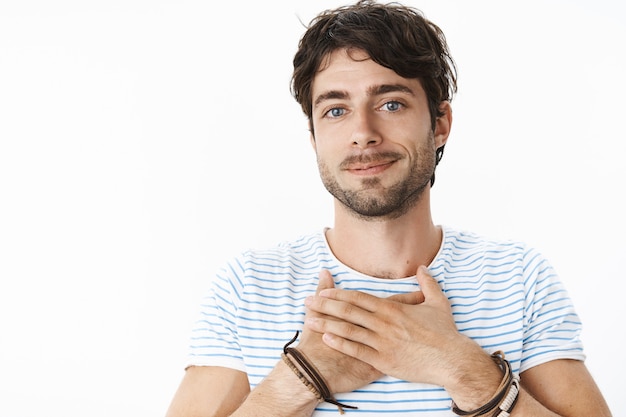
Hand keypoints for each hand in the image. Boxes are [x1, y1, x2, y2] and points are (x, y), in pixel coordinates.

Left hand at [304, 266, 480, 387]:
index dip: (339, 294)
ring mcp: (383, 342)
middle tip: (307, 302)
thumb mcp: (438, 302)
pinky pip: (358, 350)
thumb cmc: (446, 332)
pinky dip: (340, 343)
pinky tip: (326, 337)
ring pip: (349, 329)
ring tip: (309, 320)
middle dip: (325, 305)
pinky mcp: (384, 361)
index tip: (323, 291)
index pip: (359, 298)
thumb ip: (427, 283)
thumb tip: (423, 267)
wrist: (453, 360)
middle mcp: (384, 323)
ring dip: (326, 323)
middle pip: (348, 311)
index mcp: (393, 309)